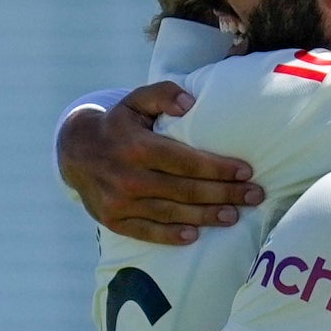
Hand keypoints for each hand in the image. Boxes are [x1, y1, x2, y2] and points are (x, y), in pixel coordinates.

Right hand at [57, 82, 262, 243]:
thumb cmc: (119, 125)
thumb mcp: (136, 100)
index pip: (186, 161)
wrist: (74, 152)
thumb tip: (191, 102)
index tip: (247, 171)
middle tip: (255, 196)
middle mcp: (127, 177)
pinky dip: (171, 235)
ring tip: (235, 216)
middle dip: (225, 194)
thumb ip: (163, 94)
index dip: (219, 168)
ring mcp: (119, 202)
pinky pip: (147, 232)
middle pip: (186, 190)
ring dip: (206, 216)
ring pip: (171, 212)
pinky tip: (195, 236)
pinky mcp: (113, 221)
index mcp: (137, 147)